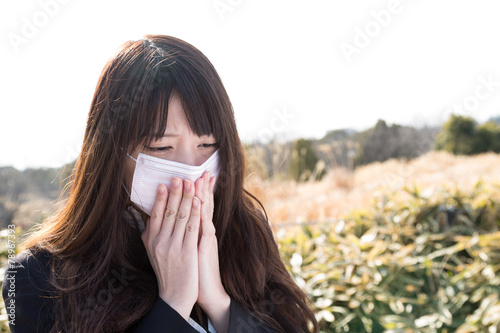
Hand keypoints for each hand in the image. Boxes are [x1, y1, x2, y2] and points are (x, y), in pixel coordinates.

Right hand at [141, 178, 200, 320]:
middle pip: (168, 212)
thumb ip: (150, 236)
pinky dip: (195, 213)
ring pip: (180, 217)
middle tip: (179, 177)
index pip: (155, 215)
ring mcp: (173, 247)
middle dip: (175, 193)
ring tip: (191, 183)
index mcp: (151, 241)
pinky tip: (199, 202)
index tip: (164, 183)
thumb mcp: (152, 254)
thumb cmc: (166, 273)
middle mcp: (160, 242)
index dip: (160, 198)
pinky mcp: (187, 252)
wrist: (174, 296)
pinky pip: (191, 228)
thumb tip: (149, 218)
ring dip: (187, 198)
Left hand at [194, 172, 230, 331]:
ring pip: (205, 212)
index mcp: (198, 231)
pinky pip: (205, 227)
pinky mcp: (206, 247)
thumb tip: (173, 223)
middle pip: (204, 205)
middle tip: (203, 171)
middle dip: (202, 188)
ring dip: (203, 195)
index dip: (197, 191)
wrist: (206, 290)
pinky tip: (199, 202)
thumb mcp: (187, 248)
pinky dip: (202, 214)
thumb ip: (183, 234)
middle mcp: (204, 232)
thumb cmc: (194, 270)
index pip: (198, 206)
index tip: (196, 176)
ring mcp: (206, 238)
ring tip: (201, 180)